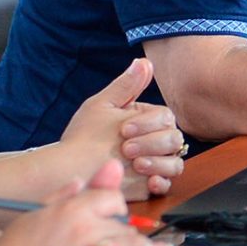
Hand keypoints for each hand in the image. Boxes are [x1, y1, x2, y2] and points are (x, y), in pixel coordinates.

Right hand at [0, 158, 169, 245]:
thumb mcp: (35, 212)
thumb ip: (64, 195)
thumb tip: (82, 180)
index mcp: (73, 210)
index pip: (114, 199)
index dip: (111, 206)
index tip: (104, 214)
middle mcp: (86, 231)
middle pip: (127, 226)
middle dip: (120, 232)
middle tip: (105, 241)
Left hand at [59, 60, 187, 196]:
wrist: (71, 168)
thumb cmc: (84, 136)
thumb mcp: (103, 105)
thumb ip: (126, 85)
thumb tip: (145, 61)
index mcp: (144, 120)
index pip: (166, 117)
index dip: (148, 124)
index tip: (124, 129)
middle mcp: (152, 142)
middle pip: (174, 139)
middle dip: (152, 144)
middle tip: (126, 148)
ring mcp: (152, 163)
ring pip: (175, 162)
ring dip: (159, 163)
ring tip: (137, 165)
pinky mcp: (148, 184)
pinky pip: (167, 184)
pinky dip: (161, 182)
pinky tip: (149, 181)